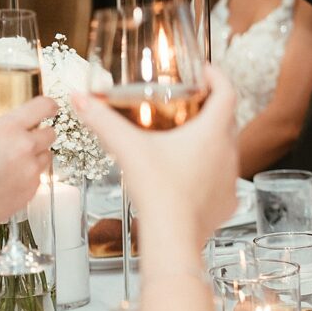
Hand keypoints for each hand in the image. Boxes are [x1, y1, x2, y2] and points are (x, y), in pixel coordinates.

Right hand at [71, 66, 237, 244]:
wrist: (173, 238)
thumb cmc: (158, 193)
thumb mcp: (128, 149)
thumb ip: (103, 121)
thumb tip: (80, 100)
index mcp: (212, 132)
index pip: (228, 91)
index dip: (218, 76)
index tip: (206, 72)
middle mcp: (229, 152)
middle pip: (228, 119)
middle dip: (212, 107)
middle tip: (191, 102)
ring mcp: (231, 178)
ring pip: (227, 149)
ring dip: (213, 141)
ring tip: (188, 138)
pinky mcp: (227, 201)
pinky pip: (224, 179)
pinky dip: (211, 173)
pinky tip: (192, 175)